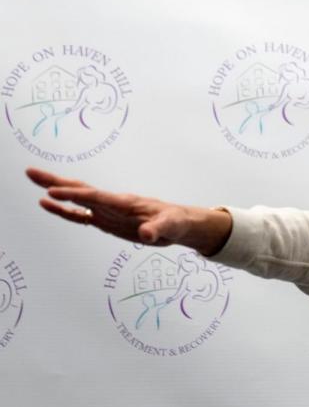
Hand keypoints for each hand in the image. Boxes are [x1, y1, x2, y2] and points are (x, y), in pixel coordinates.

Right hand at [25, 168, 231, 254]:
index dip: (74, 195)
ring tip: (33, 182)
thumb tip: (147, 234)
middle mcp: (112, 203)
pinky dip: (64, 210)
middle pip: (80, 190)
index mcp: (125, 203)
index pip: (96, 197)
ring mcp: (107, 211)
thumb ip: (157, 230)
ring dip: (55, 192)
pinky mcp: (106, 220)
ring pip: (77, 199)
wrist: (179, 223)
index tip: (51, 191)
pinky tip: (47, 205)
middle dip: (56, 182)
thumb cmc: (176, 222)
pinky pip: (81, 215)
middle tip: (30, 172)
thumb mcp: (170, 227)